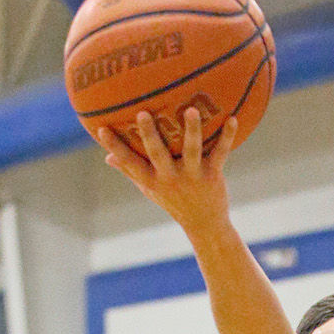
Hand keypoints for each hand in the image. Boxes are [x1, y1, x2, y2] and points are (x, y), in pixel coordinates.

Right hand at [99, 108, 236, 231]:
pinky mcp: (212, 175)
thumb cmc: (173, 201)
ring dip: (192, 130)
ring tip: (191, 110)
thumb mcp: (149, 188)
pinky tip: (233, 118)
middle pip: (157, 154)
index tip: (100, 129)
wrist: (204, 224)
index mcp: (152, 180)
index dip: (114, 147)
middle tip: (142, 114)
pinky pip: (220, 153)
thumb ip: (130, 170)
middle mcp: (170, 177)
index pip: (129, 163)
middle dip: (149, 135)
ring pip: (191, 150)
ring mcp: (192, 176)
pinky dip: (228, 136)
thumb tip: (107, 157)